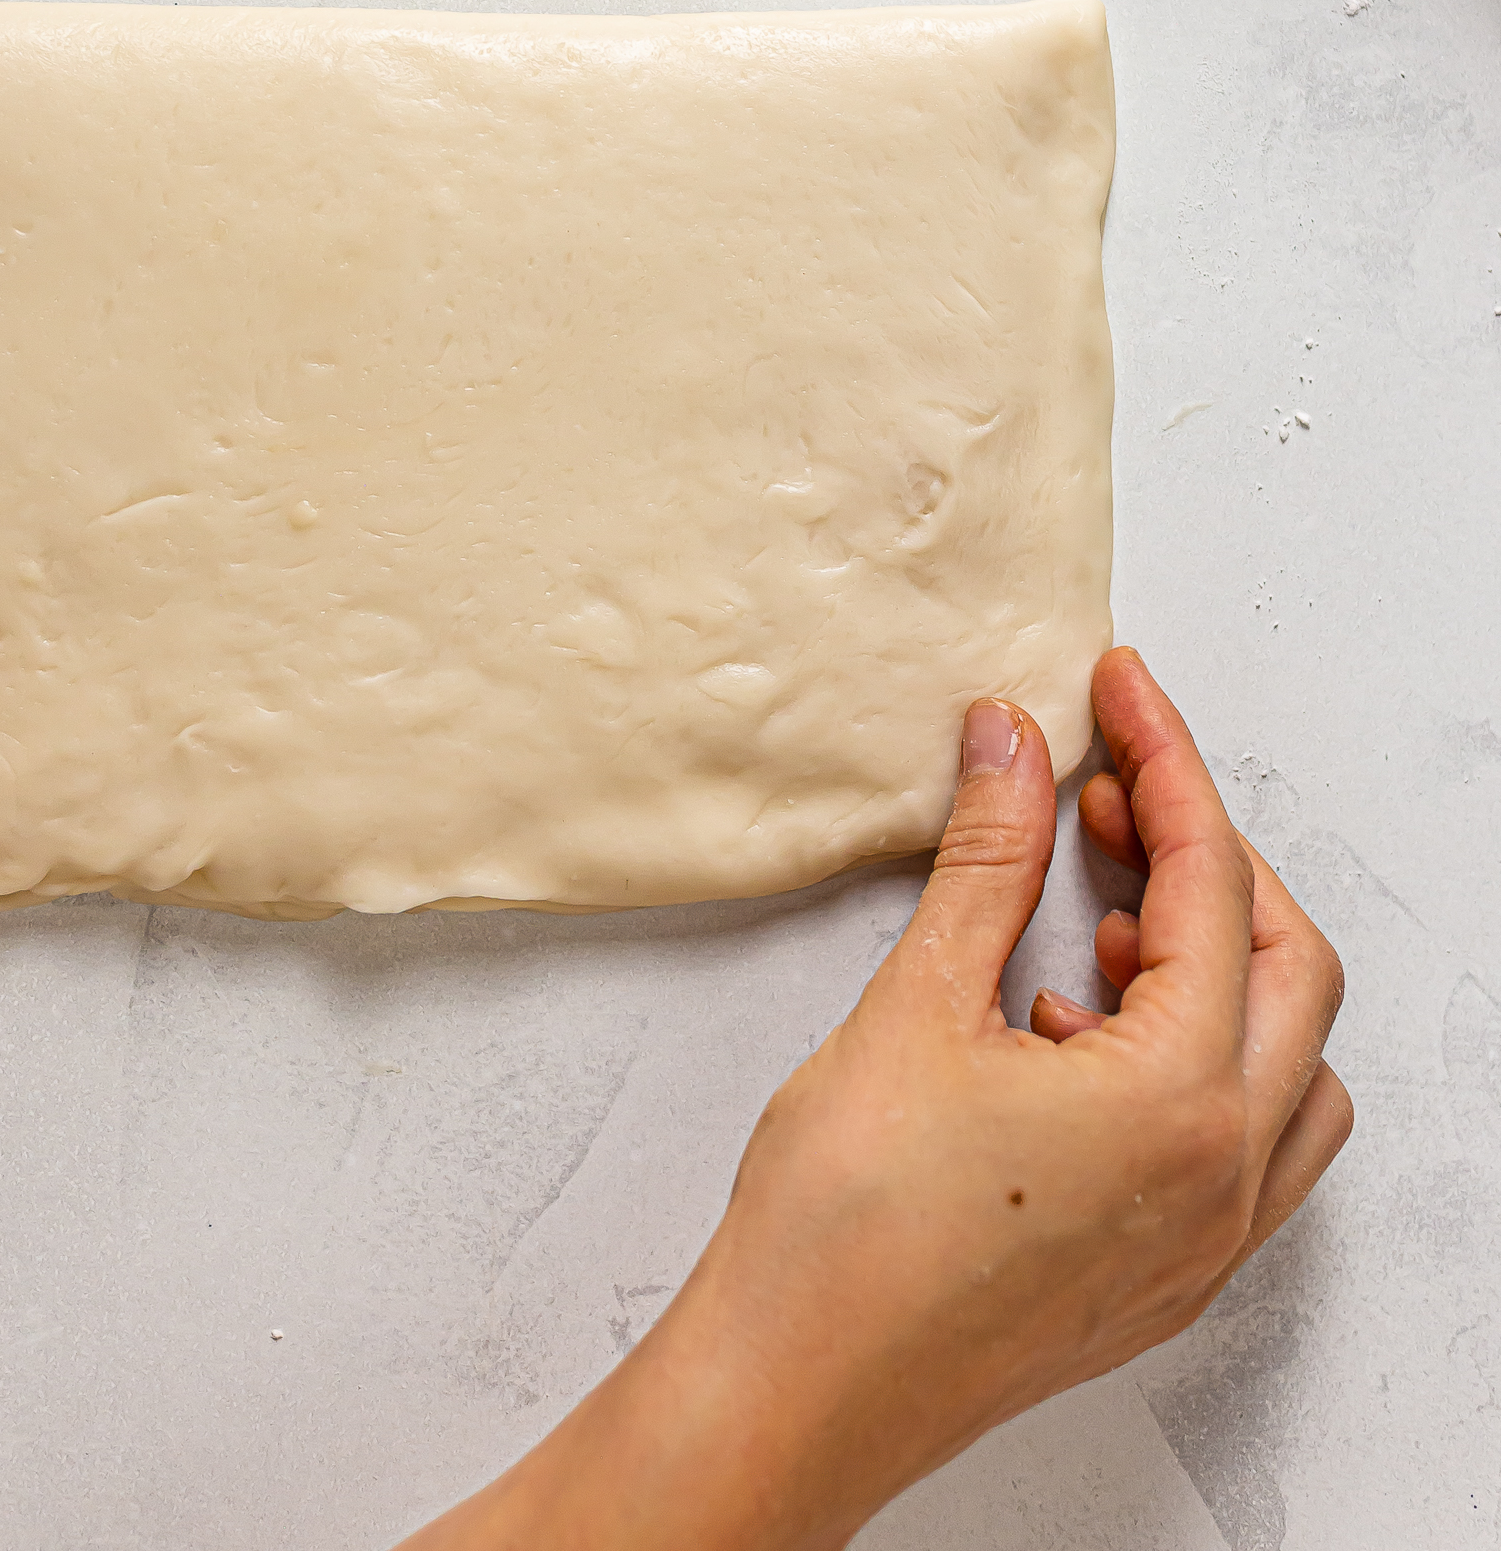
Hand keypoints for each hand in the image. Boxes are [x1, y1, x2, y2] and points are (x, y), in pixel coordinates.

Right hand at [401, 648, 1349, 1550]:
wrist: (795, 1393)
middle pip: (1287, 970)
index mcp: (1182, 1101)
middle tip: (1107, 785)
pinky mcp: (1161, 1280)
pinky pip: (1239, 1147)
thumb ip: (987, 859)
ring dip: (1216, 969)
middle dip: (1205, 857)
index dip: (1163, 763)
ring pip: (1286, 1069)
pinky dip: (1190, 1061)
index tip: (1118, 689)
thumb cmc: (846, 1229)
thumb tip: (1013, 743)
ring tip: (1102, 913)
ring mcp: (1203, 1244)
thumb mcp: (917, 1005)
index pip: (1211, 885)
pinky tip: (1071, 1026)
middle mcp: (1223, 1179)